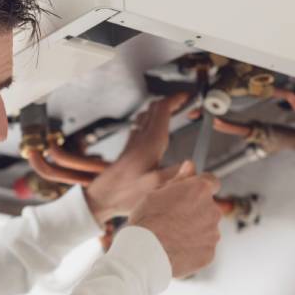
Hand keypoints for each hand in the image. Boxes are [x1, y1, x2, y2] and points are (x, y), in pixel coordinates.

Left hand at [84, 92, 189, 224]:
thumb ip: (176, 176)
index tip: (188, 96)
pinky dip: (152, 120)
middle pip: (154, 108)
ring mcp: (133, 142)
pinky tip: (155, 129)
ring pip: (146, 115)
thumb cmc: (124, 194)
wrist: (102, 198)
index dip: (177, 99)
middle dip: (171, 101)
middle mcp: (141, 138)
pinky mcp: (129, 149)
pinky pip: (140, 126)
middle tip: (185, 102)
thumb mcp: (155, 188)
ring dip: (161, 110)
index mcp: (150, 142)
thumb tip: (193, 165)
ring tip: (174, 111)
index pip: (163, 109)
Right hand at [128, 161, 221, 277]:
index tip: (189, 195)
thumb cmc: (146, 222)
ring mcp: (212, 234)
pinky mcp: (210, 253)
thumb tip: (190, 165)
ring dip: (195, 230)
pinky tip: (176, 249)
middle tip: (173, 219)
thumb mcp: (156, 193)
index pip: (211, 181)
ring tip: (172, 236)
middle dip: (195, 211)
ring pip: (207, 228)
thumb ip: (179, 179)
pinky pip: (204, 247)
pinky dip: (193, 248)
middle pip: (208, 207)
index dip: (199, 188)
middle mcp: (212, 210)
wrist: (143, 255)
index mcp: (199, 190)